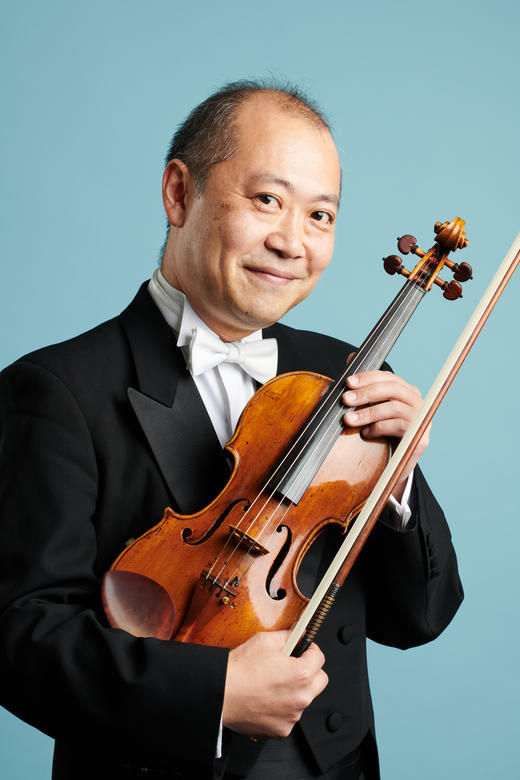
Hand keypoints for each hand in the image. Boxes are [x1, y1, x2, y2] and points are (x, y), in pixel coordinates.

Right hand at [222, 630, 327, 737]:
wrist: (220, 694)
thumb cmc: (239, 670)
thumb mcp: (265, 640)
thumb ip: (287, 636)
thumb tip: (297, 633)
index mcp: (301, 674)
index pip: (319, 657)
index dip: (310, 649)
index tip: (304, 648)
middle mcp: (301, 698)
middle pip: (320, 681)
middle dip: (310, 670)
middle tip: (293, 664)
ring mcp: (292, 716)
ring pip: (304, 699)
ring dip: (296, 690)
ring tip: (274, 683)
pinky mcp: (281, 729)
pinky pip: (290, 715)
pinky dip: (283, 707)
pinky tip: (267, 698)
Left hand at [342, 367, 429, 499]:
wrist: (393, 468)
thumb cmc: (380, 434)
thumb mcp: (369, 408)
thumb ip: (363, 386)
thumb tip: (351, 357)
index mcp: (406, 392)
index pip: (388, 377)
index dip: (368, 378)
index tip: (348, 382)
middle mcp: (418, 402)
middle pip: (393, 389)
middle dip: (366, 393)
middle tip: (345, 400)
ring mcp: (422, 420)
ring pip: (394, 408)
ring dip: (368, 413)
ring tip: (349, 420)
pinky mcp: (421, 438)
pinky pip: (399, 426)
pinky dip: (378, 428)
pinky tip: (365, 434)